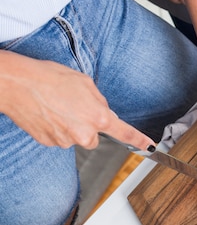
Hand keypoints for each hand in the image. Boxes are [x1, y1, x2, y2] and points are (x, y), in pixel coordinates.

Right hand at [0, 50, 154, 149]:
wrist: (18, 84)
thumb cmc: (49, 78)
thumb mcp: (84, 82)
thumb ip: (99, 100)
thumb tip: (102, 110)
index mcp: (98, 117)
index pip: (123, 133)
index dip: (138, 140)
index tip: (149, 147)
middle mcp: (84, 133)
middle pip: (94, 137)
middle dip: (87, 125)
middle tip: (72, 106)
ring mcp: (66, 141)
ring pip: (75, 137)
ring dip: (69, 125)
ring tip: (55, 106)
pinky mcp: (50, 143)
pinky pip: (59, 138)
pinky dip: (55, 128)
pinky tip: (47, 113)